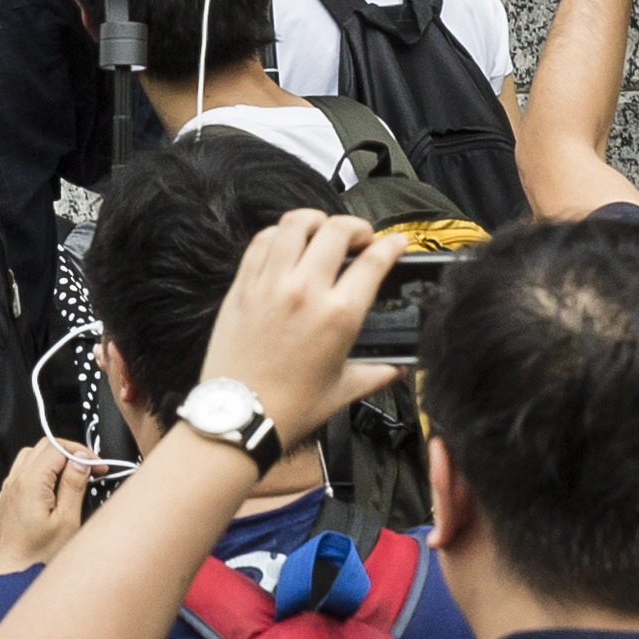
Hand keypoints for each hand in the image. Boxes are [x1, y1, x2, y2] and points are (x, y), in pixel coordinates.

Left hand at [0, 437, 92, 575]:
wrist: (10, 579)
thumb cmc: (37, 558)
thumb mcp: (67, 521)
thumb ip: (74, 485)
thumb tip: (81, 461)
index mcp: (30, 482)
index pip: (57, 447)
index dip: (82, 453)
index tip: (97, 467)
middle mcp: (15, 481)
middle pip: (44, 447)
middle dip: (70, 453)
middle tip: (90, 470)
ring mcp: (9, 490)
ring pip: (33, 456)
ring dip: (55, 460)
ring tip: (74, 479)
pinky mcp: (8, 500)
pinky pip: (25, 472)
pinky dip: (42, 472)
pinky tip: (55, 490)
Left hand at [195, 208, 403, 443]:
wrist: (238, 418)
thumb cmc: (291, 408)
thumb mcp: (344, 390)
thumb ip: (377, 373)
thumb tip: (399, 367)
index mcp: (338, 315)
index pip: (374, 261)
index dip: (392, 245)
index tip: (396, 243)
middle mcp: (305, 290)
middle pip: (337, 229)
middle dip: (357, 227)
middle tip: (361, 238)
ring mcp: (270, 284)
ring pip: (296, 224)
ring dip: (316, 220)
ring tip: (323, 231)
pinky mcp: (243, 286)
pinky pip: (263, 241)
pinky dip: (280, 234)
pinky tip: (288, 244)